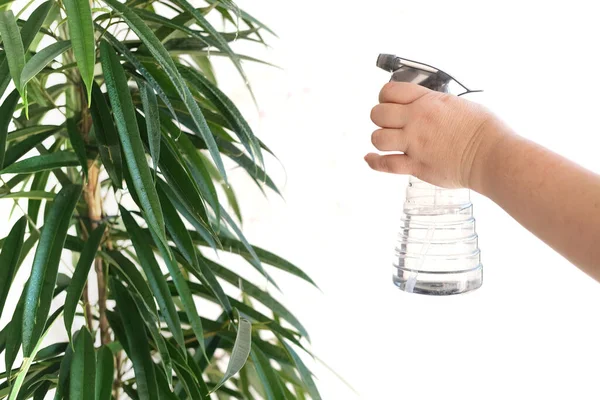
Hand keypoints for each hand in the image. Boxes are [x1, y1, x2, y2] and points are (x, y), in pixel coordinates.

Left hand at [365, 82, 502, 188]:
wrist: (490, 155)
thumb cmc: (482, 129)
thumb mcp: (457, 104)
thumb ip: (434, 105)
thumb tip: (425, 107)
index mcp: (427, 101)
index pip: (390, 91)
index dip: (386, 97)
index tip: (390, 103)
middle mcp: (416, 120)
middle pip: (378, 114)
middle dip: (381, 117)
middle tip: (390, 123)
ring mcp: (414, 144)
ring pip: (377, 138)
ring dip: (380, 139)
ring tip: (389, 141)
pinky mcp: (415, 165)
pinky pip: (385, 164)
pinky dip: (374, 161)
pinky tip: (370, 158)